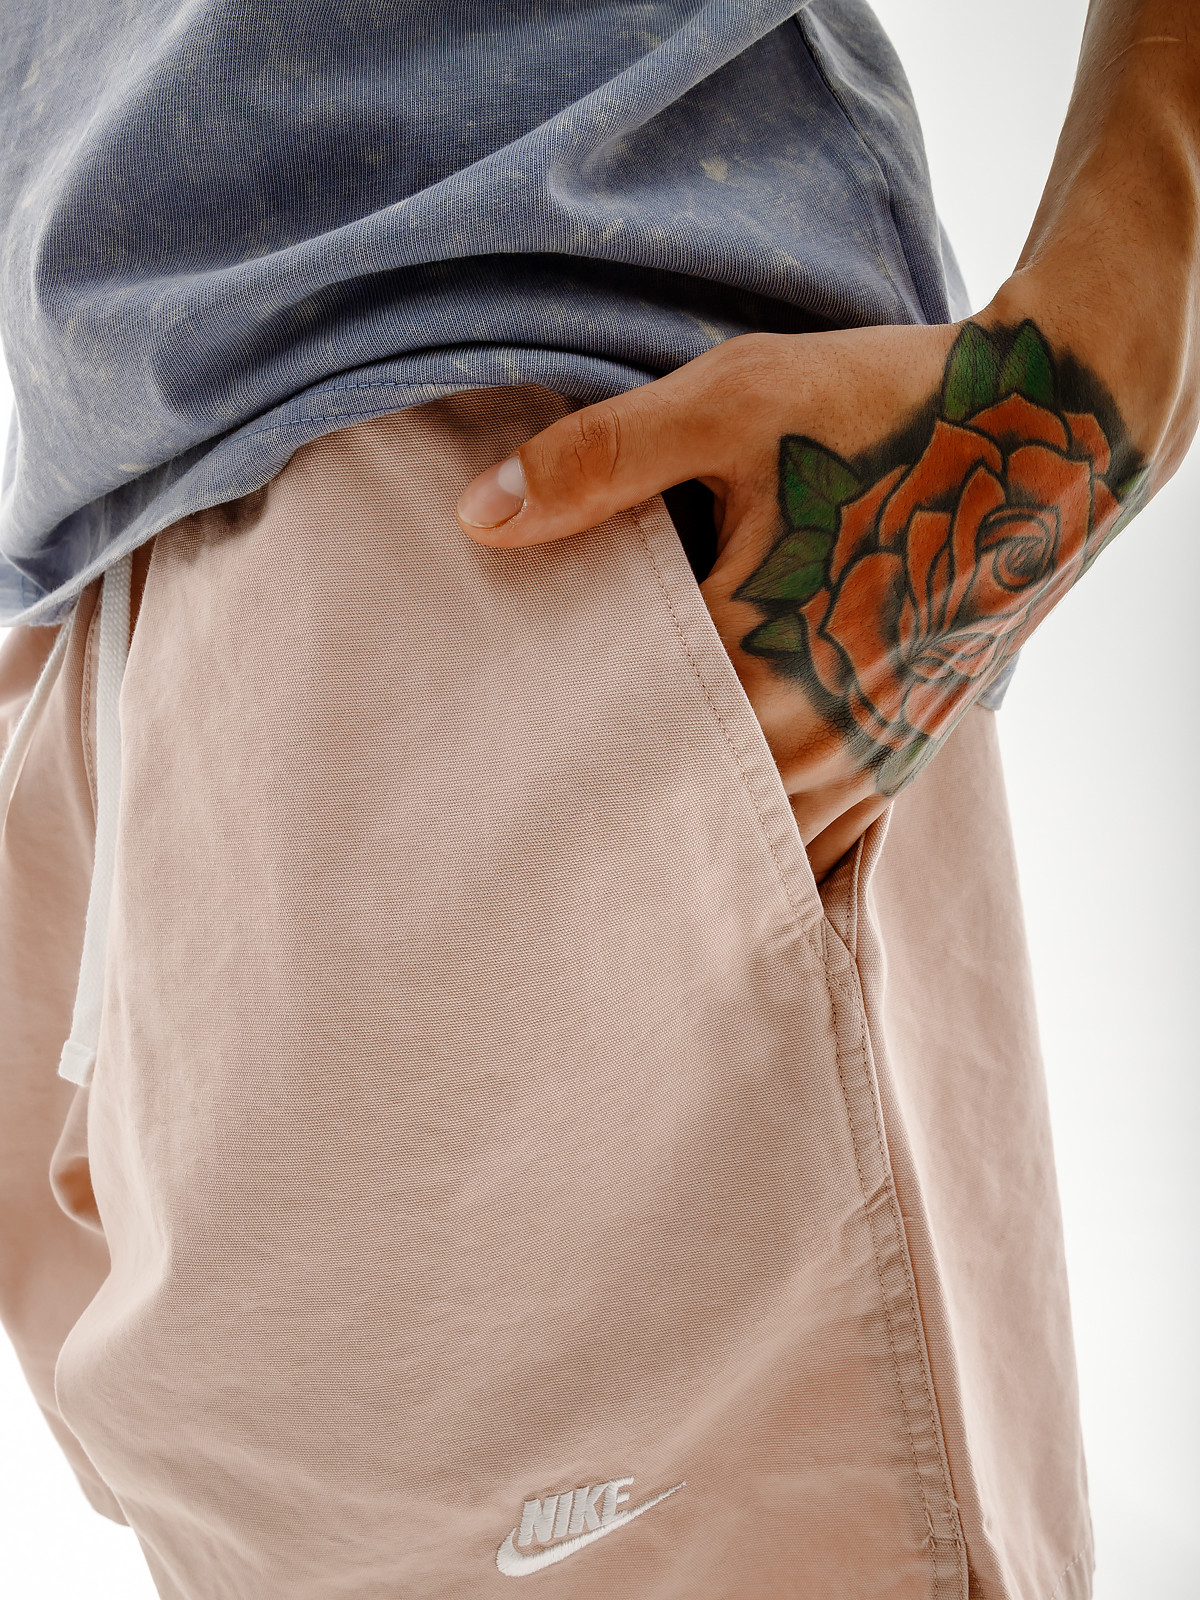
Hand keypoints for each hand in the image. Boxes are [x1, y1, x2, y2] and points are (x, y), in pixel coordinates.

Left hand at [456, 314, 1146, 879]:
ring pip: (748, 847)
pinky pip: (822, 843)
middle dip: (603, 834)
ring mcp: (866, 753)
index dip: (543, 768)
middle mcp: (812, 728)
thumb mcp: (733, 403)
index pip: (612, 742)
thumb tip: (478, 515)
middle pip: (674, 814)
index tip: (485, 800)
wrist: (1054, 428)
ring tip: (605, 882)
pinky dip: (761, 859)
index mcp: (751, 651)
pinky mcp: (902, 753)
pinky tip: (714, 881)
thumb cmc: (887, 407)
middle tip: (523, 863)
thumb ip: (601, 462)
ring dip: (681, 859)